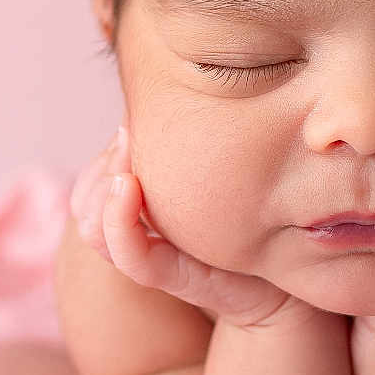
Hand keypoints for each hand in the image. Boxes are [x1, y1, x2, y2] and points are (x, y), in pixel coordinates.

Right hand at [69, 126, 304, 330]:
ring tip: (131, 159)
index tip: (127, 127)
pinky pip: (131, 256)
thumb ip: (177, 144)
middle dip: (102, 166)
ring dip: (105, 186)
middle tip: (128, 135)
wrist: (289, 274)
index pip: (89, 185)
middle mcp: (137, 237)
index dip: (100, 158)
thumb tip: (156, 97)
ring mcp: (151, 259)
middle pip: (85, 201)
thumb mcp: (210, 167)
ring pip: (94, 227)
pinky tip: (129, 185)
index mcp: (139, 211)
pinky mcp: (173, 277)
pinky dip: (118, 221)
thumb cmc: (252, 213)